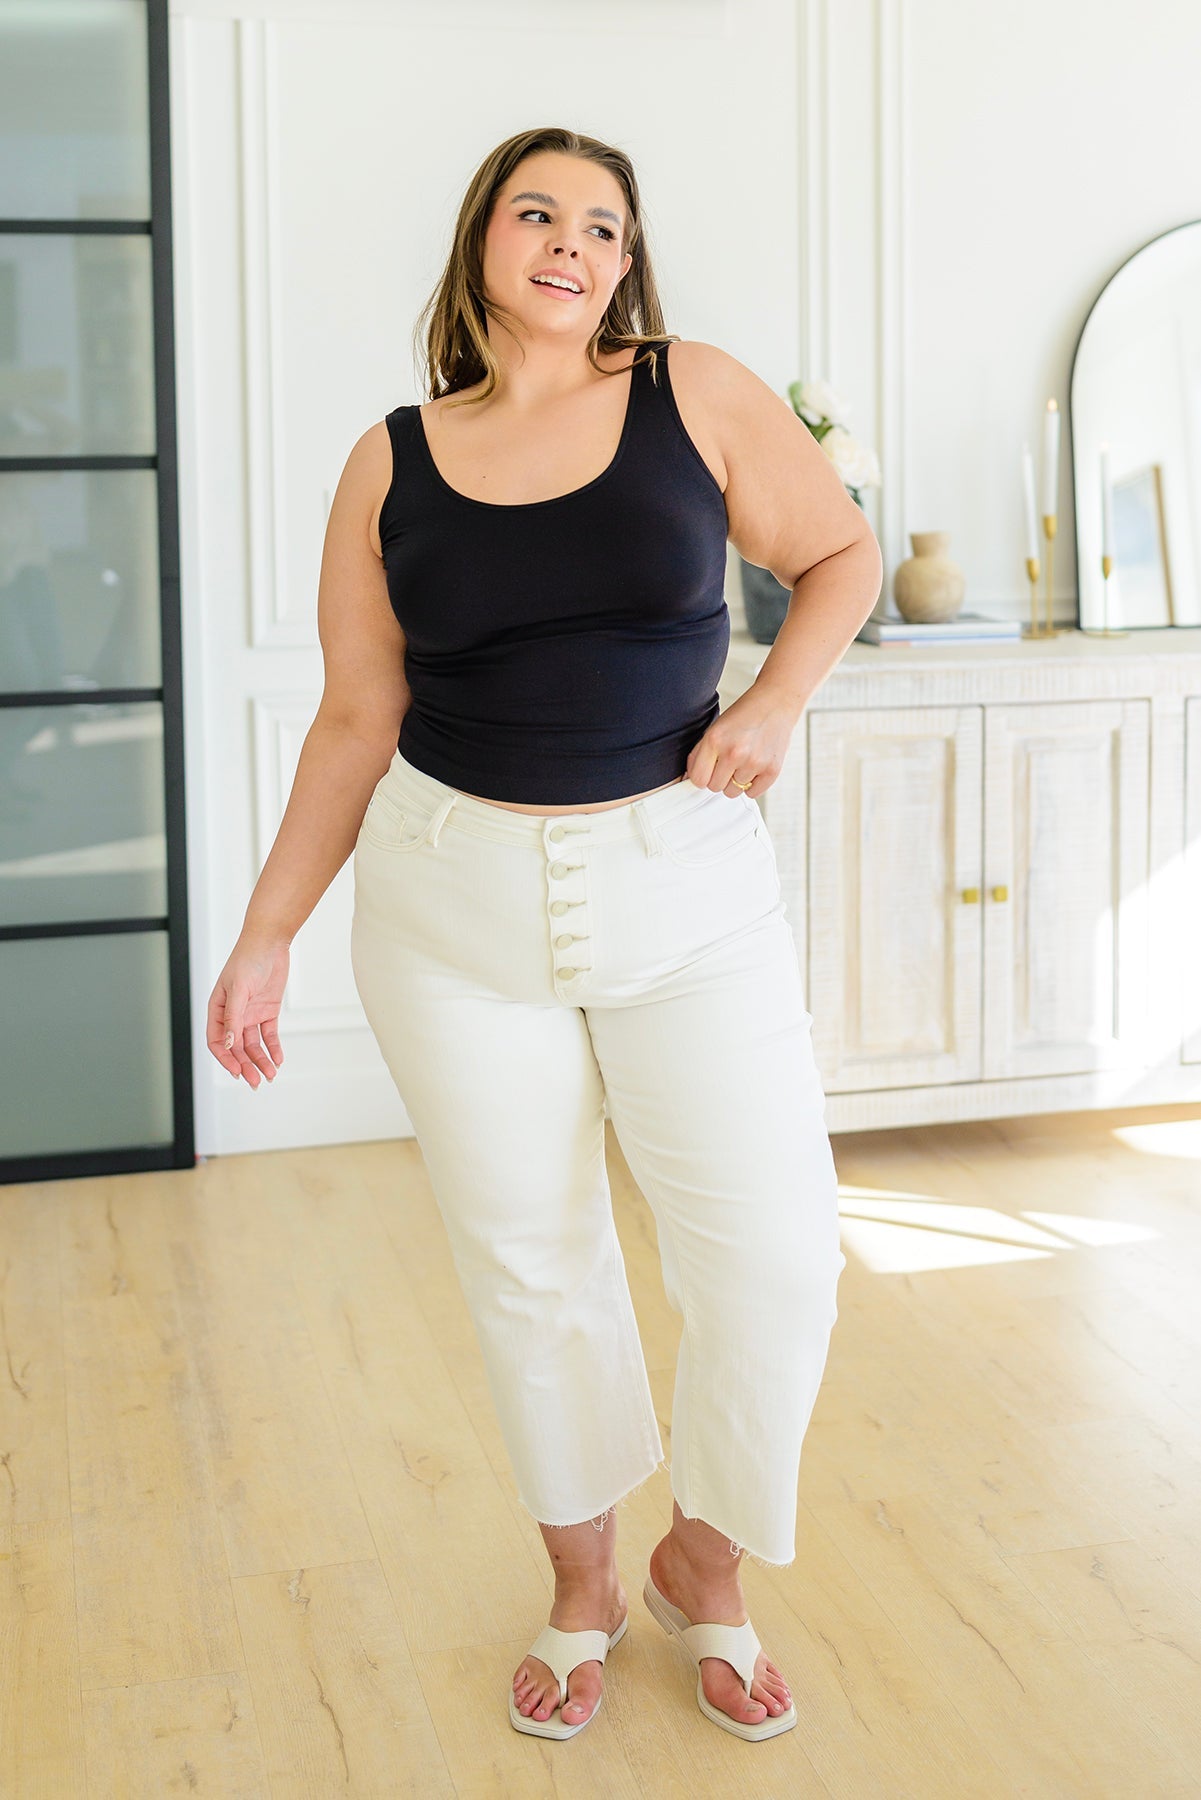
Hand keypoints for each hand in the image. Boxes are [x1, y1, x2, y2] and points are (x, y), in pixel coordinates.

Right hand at [206, 935, 289, 1087]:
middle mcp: (233, 1015)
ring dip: (261, 1060)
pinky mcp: (268, 1011)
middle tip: (255, 1082)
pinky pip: (269, 1035)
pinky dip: (273, 1048)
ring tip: (270, 1075)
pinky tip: (278, 1059)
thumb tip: (227, 1044)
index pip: (217, 1041)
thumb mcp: (239, 989)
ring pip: (253, 1045)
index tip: (238, 1071)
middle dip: (245, 1065)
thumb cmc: (248, 960)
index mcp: (218, 1010)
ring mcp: (250, 1014)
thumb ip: (233, 1018)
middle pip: (237, 1048)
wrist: (270, 942)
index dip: (226, 1058)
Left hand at [684, 690, 798, 797]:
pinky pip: (753, 793)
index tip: (708, 771)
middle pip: (715, 788)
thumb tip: (689, 779)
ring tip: (744, 760)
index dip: (702, 776)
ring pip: (734, 792)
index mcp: (715, 740)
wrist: (775, 703)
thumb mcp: (715, 728)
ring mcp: (754, 762)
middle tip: (729, 762)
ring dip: (736, 781)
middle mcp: (734, 752)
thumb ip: (699, 754)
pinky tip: (755, 766)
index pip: (698, 779)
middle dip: (720, 777)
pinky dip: (753, 784)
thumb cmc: (745, 715)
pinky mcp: (771, 770)